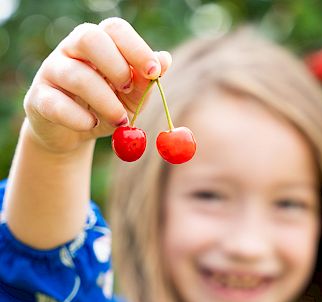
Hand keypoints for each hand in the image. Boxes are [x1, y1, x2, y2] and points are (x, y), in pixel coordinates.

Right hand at [22, 17, 170, 153]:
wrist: (73, 134)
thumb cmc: (106, 108)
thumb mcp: (132, 98)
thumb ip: (146, 82)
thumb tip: (165, 60)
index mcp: (99, 43)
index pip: (115, 29)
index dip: (136, 48)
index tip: (154, 71)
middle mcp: (72, 50)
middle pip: (89, 38)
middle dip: (116, 66)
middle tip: (128, 90)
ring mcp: (52, 71)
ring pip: (77, 76)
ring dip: (106, 101)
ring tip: (120, 120)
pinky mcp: (39, 98)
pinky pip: (57, 105)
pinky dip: (79, 119)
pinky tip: (91, 124)